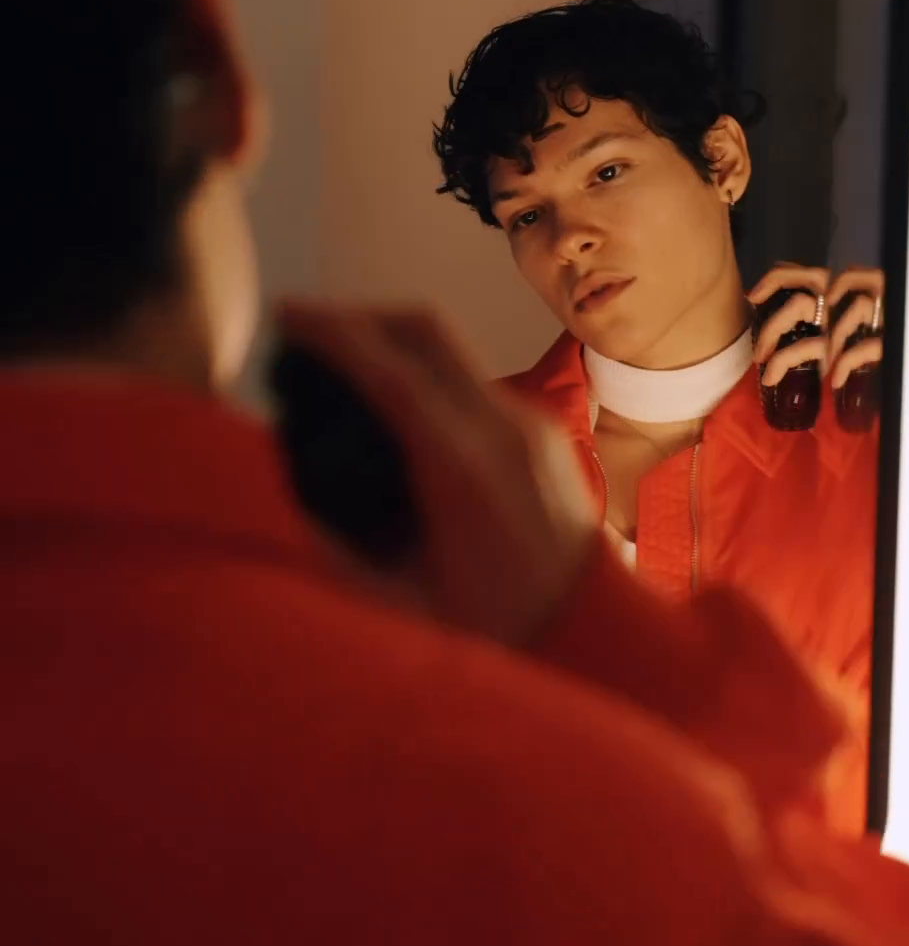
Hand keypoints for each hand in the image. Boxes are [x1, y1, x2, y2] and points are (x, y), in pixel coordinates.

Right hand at [275, 301, 600, 647]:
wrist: (596, 631)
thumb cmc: (500, 628)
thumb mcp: (403, 605)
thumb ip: (333, 556)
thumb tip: (274, 506)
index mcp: (463, 469)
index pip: (389, 372)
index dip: (332, 333)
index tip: (286, 314)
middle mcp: (504, 430)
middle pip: (423, 331)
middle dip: (357, 316)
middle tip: (304, 325)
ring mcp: (531, 423)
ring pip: (449, 347)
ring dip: (390, 339)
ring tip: (338, 360)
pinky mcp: (543, 429)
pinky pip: (471, 377)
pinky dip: (422, 368)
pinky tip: (391, 398)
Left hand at [747, 265, 884, 389]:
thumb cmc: (883, 333)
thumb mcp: (849, 318)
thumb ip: (823, 313)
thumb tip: (776, 322)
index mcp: (849, 287)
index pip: (809, 273)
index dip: (778, 279)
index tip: (753, 297)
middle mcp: (859, 297)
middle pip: (804, 303)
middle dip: (774, 328)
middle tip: (760, 354)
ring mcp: (874, 319)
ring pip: (825, 334)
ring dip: (799, 354)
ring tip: (782, 372)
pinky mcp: (890, 341)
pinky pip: (859, 352)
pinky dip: (842, 366)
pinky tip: (835, 380)